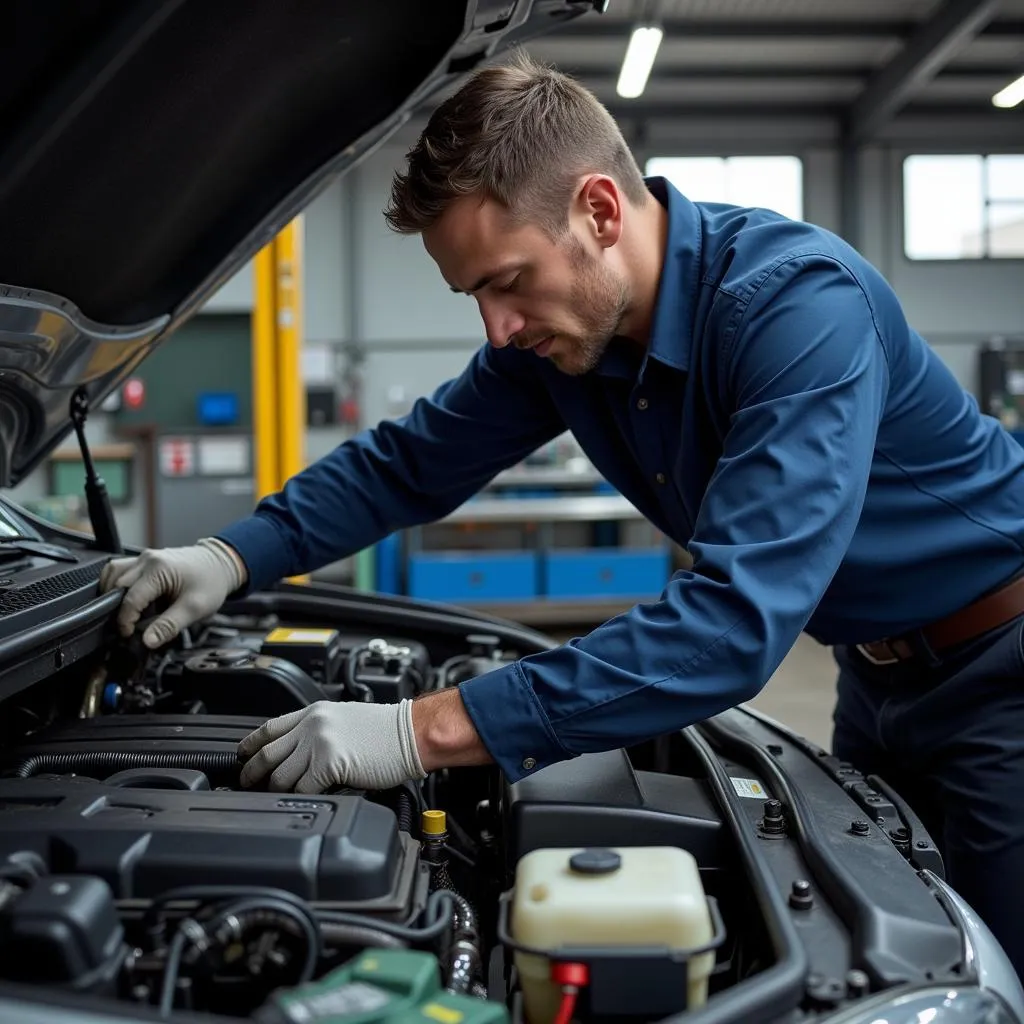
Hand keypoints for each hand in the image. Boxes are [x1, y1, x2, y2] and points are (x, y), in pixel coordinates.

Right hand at [99, 539, 246, 648]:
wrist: (221, 564)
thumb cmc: (211, 582)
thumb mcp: (194, 609)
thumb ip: (169, 626)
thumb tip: (147, 641)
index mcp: (158, 570)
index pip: (130, 599)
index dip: (126, 621)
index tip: (129, 634)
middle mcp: (147, 560)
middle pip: (116, 586)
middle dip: (117, 609)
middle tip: (128, 626)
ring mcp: (144, 558)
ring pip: (113, 575)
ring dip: (113, 595)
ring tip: (127, 612)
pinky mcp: (144, 560)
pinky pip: (120, 570)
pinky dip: (118, 585)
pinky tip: (129, 599)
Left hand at [237, 699, 425, 792]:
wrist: (411, 733)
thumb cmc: (387, 730)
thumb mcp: (346, 718)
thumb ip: (318, 730)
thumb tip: (299, 753)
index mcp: (315, 712)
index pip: (270, 727)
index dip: (250, 744)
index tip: (242, 755)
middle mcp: (312, 725)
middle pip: (267, 753)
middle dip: (252, 773)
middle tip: (247, 784)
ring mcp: (319, 744)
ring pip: (280, 776)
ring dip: (276, 791)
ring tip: (276, 798)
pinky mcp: (329, 764)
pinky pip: (302, 790)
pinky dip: (299, 799)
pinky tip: (302, 802)